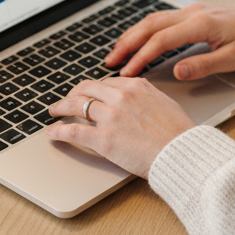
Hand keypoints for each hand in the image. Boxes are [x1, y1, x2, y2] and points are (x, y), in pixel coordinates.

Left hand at [47, 77, 195, 177]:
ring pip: (76, 106)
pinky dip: (59, 131)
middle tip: (66, 100)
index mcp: (136, 86)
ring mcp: (111, 117)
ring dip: (61, 108)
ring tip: (54, 112)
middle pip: (86, 89)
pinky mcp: (104, 139)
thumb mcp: (164, 103)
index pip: (105, 82)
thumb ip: (146, 96)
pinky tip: (52, 133)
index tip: (87, 93)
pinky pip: (74, 131)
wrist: (182, 152)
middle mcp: (121, 97)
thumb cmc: (179, 134)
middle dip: (73, 94)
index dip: (92, 88)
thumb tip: (137, 98)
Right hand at [104, 2, 234, 78]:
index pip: (162, 40)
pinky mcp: (193, 13)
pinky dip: (145, 30)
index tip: (128, 73)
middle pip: (150, 26)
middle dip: (127, 43)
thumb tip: (177, 72)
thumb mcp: (234, 58)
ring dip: (133, 35)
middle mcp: (192, 13)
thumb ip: (204, 65)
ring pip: (153, 20)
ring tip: (117, 53)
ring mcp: (191, 11)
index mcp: (201, 24)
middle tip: (110, 62)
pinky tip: (137, 41)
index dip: (141, 57)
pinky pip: (162, 19)